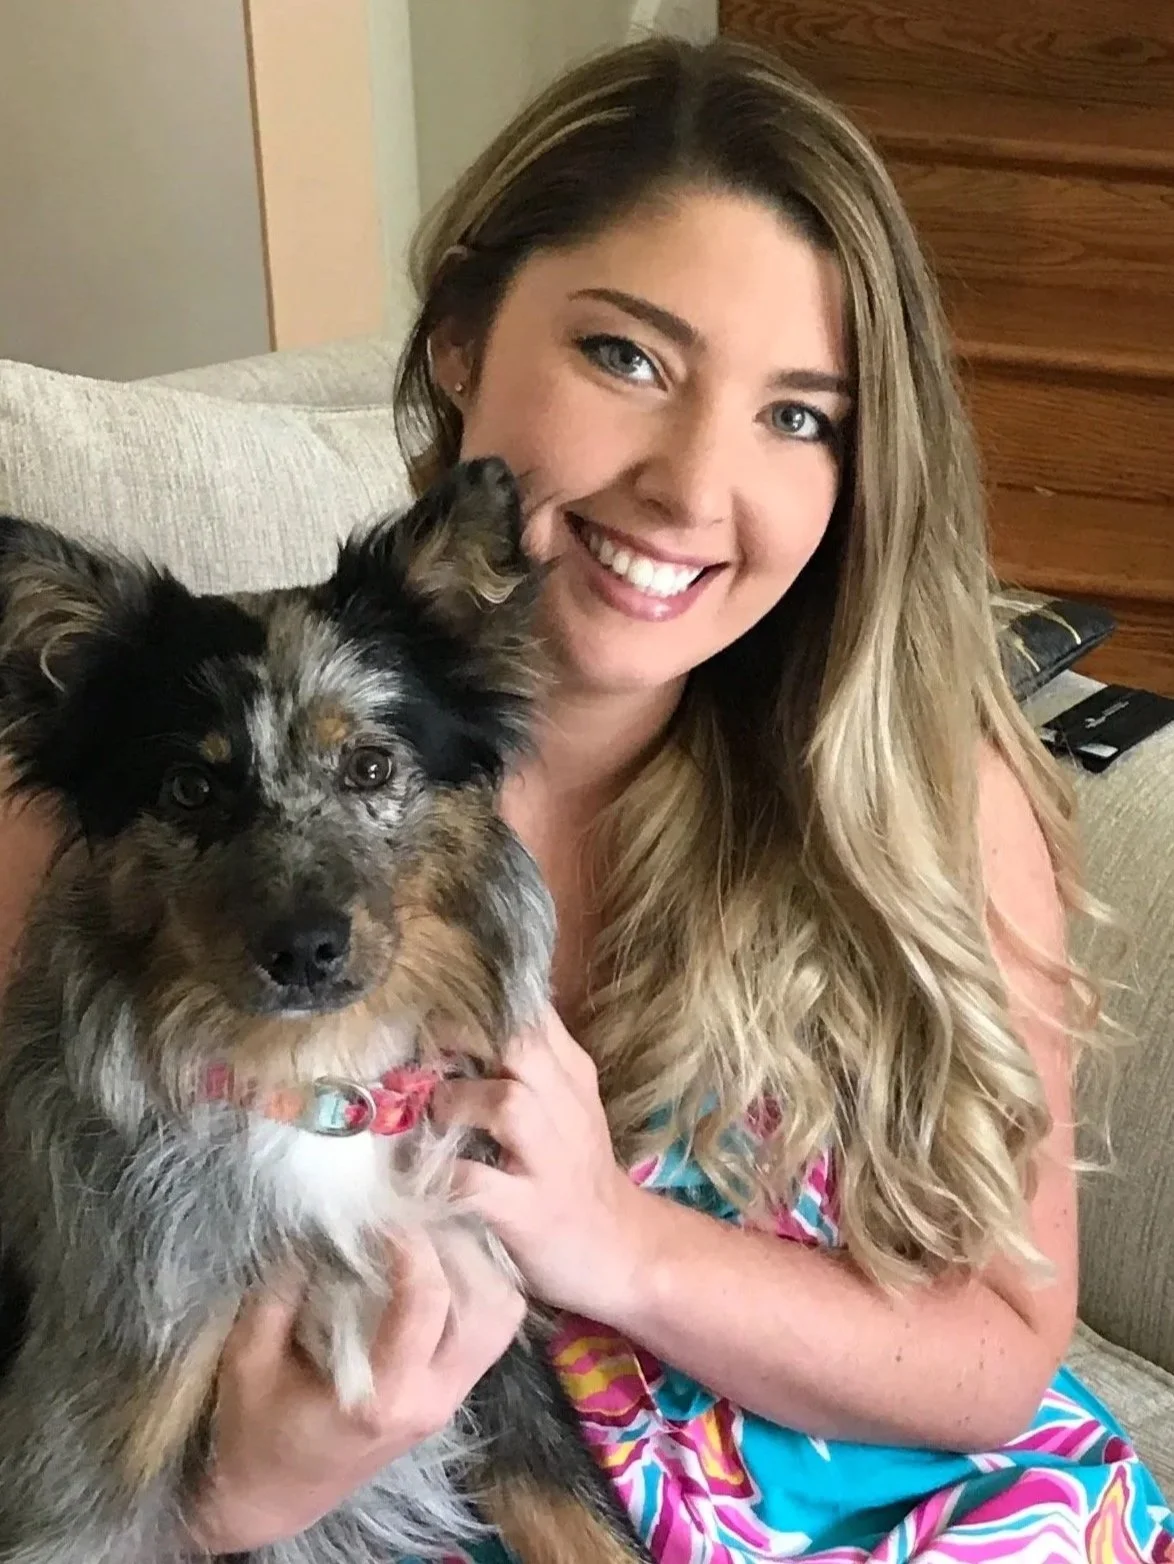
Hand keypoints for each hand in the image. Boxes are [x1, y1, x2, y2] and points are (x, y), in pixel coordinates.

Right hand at [187, 1226, 524, 1551]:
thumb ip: (280, 1290)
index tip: (385, 1213)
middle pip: (486, 1306)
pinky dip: (482, 1289)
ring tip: (435, 1235)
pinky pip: (492, 1332)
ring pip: (502, 1318)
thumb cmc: (254, 1431)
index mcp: (382, 1397)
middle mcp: (432, 1399)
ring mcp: (450, 1399)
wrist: (274, 1496)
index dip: (412, 1244)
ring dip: (479, 1266)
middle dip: (458, 1247)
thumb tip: (317, 1226)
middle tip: (421, 1215)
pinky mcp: (453, 1394)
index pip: (426, 1302)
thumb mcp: (248, 1357)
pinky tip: (442, 1265)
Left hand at [431, 1005, 641, 1318]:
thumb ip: (531, 1065)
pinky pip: (476, 1182)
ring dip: (456, 1104)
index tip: (440, 1020)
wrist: (621, 1250)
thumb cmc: (577, 1172)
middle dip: (465, 1045)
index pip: (532, 1014)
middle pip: (522, 1045)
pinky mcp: (529, 1212)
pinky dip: (442, 1175)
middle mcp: (567, 1109)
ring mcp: (551, 1161)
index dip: (480, 1009)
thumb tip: (463, 1024)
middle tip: (427, 1064)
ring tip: (433, 1119)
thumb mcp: (569, 1106)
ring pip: (507, 1103)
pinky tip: (424, 1174)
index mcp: (573, 1075)